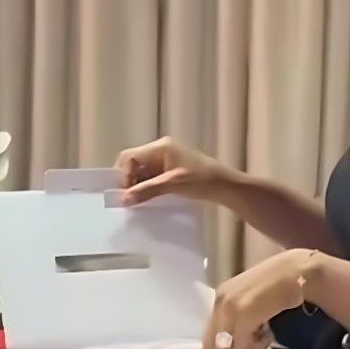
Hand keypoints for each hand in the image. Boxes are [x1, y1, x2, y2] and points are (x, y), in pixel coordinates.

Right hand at [115, 137, 234, 205]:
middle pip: (133, 162)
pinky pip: (150, 176)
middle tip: (128, 198)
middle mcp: (160, 150)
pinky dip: (145, 187)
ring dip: (136, 185)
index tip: (126, 193)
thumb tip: (124, 199)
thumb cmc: (202, 180)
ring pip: (141, 171)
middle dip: (127, 179)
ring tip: (136, 201)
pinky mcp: (169, 170)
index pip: (130, 156)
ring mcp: (165, 160)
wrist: (226, 187)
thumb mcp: (172, 185)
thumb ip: (147, 190)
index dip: (124, 174)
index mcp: (161, 147)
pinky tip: (146, 199)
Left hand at [191, 248, 311, 348]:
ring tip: (265, 335)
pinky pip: (243, 344)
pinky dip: (257, 345)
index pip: (208, 329)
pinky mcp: (244, 313)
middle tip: (257, 342)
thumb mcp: (252, 301)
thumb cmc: (281, 286)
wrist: (299, 272)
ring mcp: (231, 306)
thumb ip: (239, 318)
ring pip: (228, 347)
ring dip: (248, 348)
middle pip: (215, 342)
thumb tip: (230, 342)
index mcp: (222, 296)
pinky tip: (269, 333)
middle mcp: (222, 300)